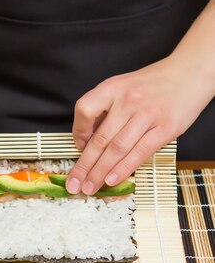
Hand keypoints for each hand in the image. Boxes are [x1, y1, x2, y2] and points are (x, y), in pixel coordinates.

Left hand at [67, 56, 212, 193]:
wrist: (189, 74)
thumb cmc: (152, 85)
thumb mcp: (123, 86)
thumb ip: (105, 109)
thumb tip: (86, 140)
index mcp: (113, 88)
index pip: (85, 110)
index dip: (78, 132)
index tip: (79, 146)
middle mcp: (128, 101)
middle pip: (100, 139)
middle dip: (84, 166)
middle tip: (74, 184)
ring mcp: (147, 115)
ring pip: (117, 149)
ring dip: (100, 172)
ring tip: (89, 188)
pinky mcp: (165, 129)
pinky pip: (139, 153)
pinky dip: (123, 169)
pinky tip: (111, 180)